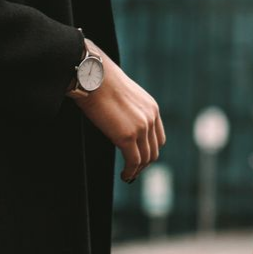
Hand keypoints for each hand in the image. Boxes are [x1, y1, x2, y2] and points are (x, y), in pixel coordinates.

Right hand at [75, 50, 165, 182]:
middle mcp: (150, 118)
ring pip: (145, 159)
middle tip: (132, 172)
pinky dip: (130, 172)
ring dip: (137, 171)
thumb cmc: (101, 83)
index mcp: (152, 108)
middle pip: (154, 150)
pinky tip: (124, 175)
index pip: (158, 138)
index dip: (150, 152)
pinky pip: (134, 161)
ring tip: (127, 176)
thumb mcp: (124, 96)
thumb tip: (122, 125)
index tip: (140, 160)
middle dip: (144, 165)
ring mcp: (141, 127)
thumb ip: (130, 111)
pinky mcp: (127, 136)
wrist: (94, 77)